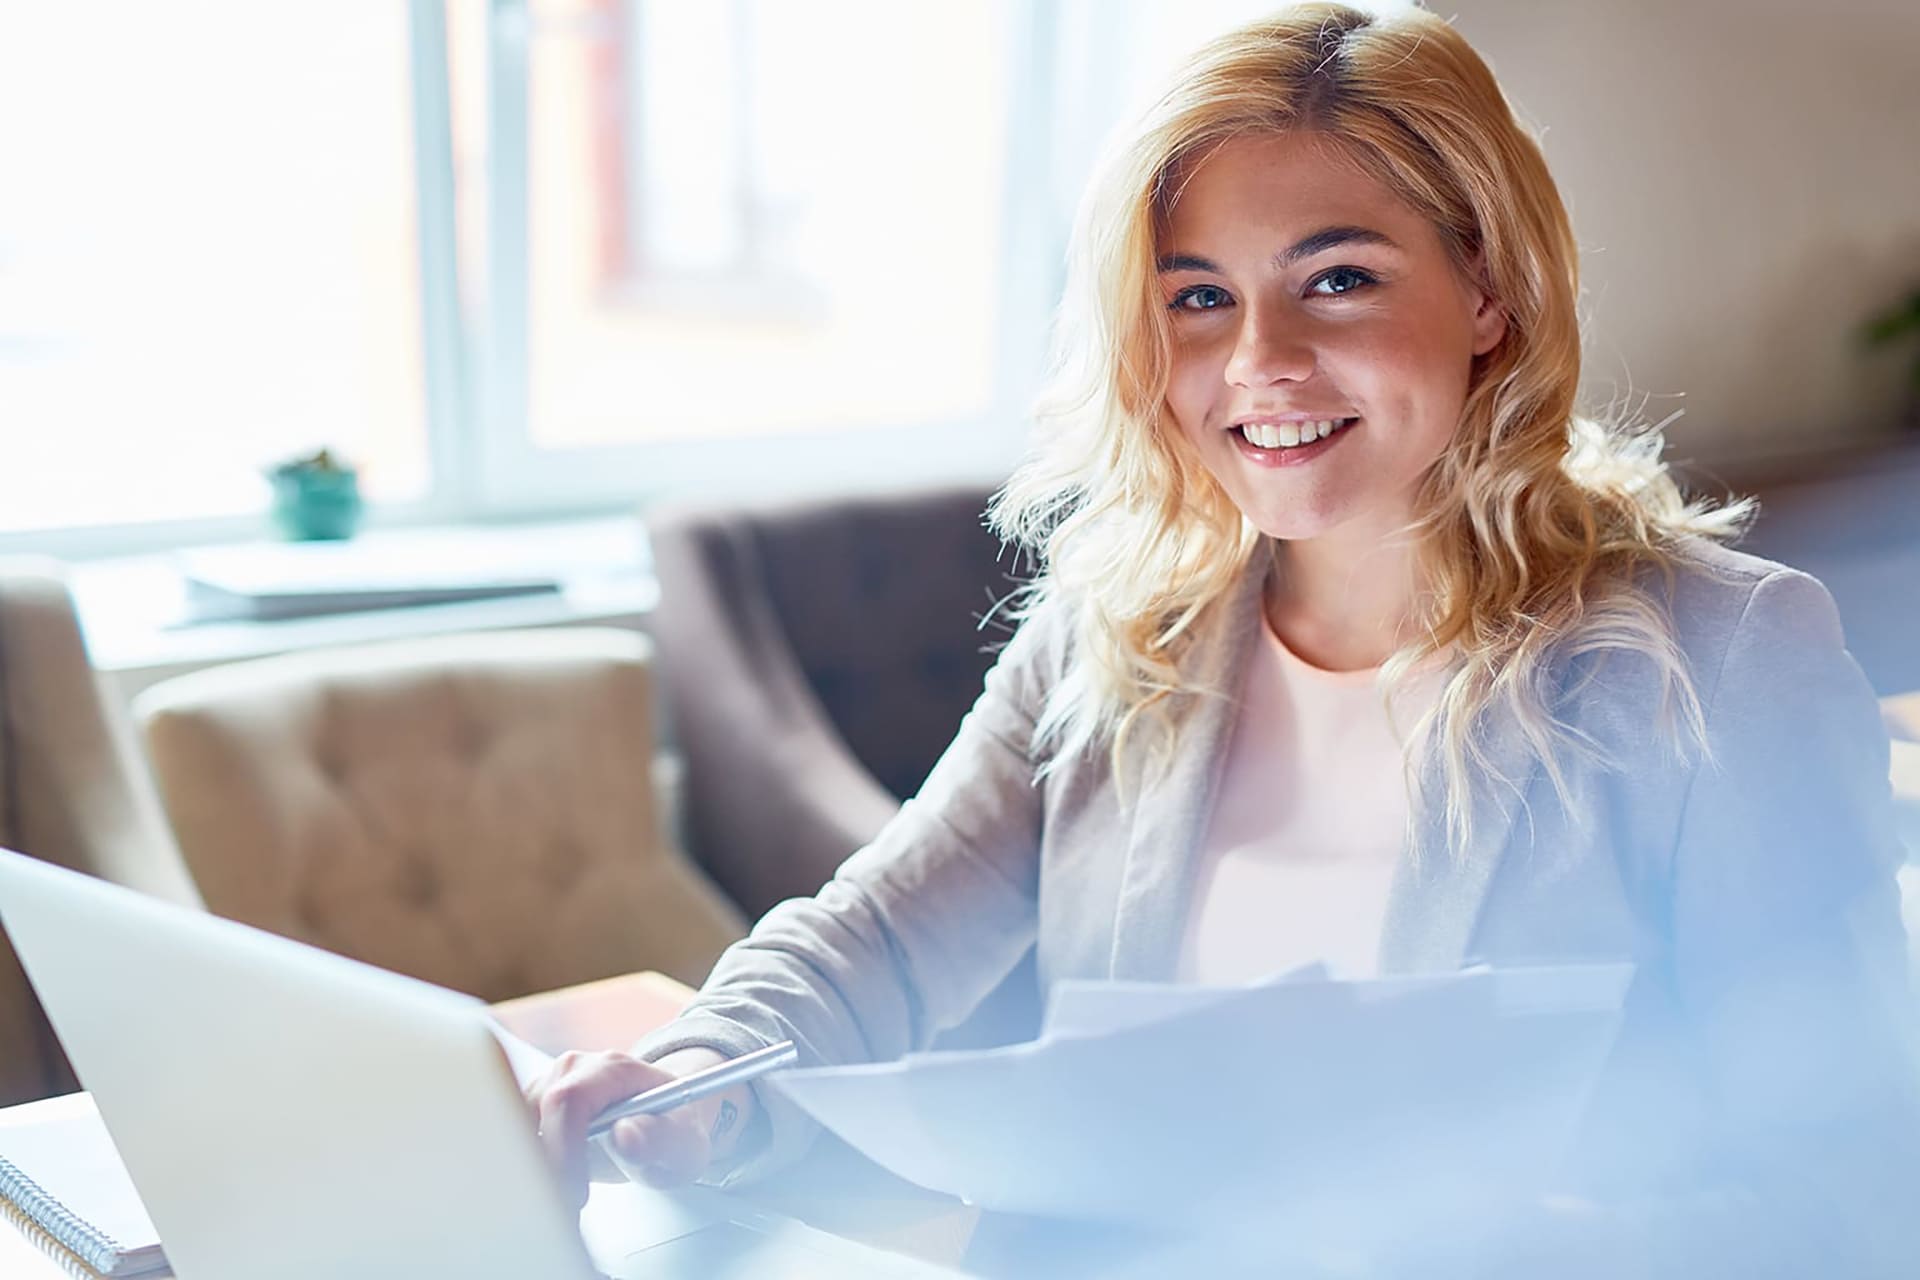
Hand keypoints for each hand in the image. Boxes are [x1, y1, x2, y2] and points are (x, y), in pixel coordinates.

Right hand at [523, 1048, 723, 1209]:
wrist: (665, 1119)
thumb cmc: (673, 1129)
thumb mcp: (684, 1142)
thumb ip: (660, 1139)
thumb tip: (625, 1134)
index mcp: (613, 1069)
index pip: (569, 1101)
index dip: (563, 1149)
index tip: (574, 1192)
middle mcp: (575, 1069)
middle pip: (530, 1113)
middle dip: (540, 1166)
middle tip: (563, 1208)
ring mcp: (550, 1083)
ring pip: (514, 1126)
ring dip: (529, 1169)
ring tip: (561, 1200)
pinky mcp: (534, 1104)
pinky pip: (511, 1134)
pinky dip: (524, 1166)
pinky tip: (547, 1188)